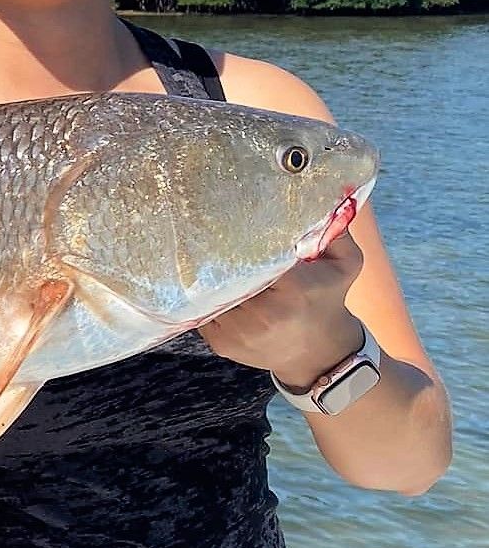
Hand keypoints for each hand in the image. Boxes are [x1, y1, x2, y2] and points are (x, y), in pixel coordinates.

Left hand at [200, 232, 366, 388]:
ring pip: (209, 294)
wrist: (321, 354)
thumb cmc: (329, 300)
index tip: (228, 224)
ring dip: (208, 280)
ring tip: (207, 261)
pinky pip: (202, 312)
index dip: (237, 241)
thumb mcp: (345, 264)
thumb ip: (336, 229)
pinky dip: (205, 300)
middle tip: (206, 235)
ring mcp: (239, 333)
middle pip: (226, 274)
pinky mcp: (221, 345)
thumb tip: (332, 193)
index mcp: (293, 290)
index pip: (253, 256)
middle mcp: (263, 315)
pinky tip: (212, 287)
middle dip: (219, 258)